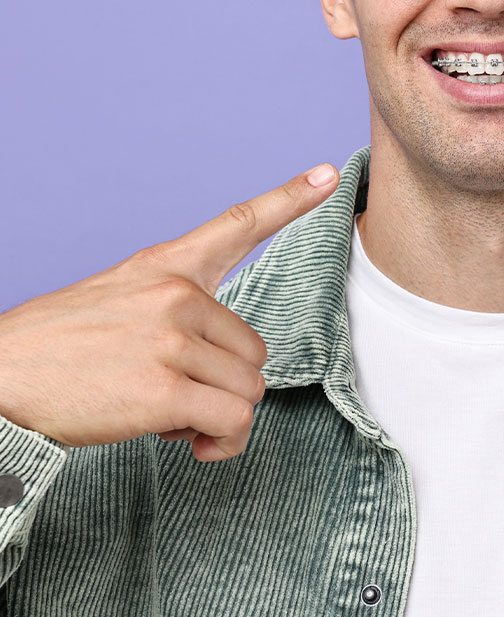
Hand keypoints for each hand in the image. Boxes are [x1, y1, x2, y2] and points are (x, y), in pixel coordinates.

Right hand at [0, 163, 339, 462]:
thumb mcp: (119, 299)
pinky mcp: (163, 389)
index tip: (329, 175)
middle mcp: (176, 293)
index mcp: (166, 266)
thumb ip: (178, 311)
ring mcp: (172, 339)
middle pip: (255, 351)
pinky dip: (222, 442)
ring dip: (221, 415)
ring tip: (172, 415)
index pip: (239, 223)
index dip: (290, 198)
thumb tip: (229, 363)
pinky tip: (191, 442)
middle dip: (224, 383)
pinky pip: (233, 420)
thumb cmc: (61, 346)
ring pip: (250, 388)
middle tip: (177, 393)